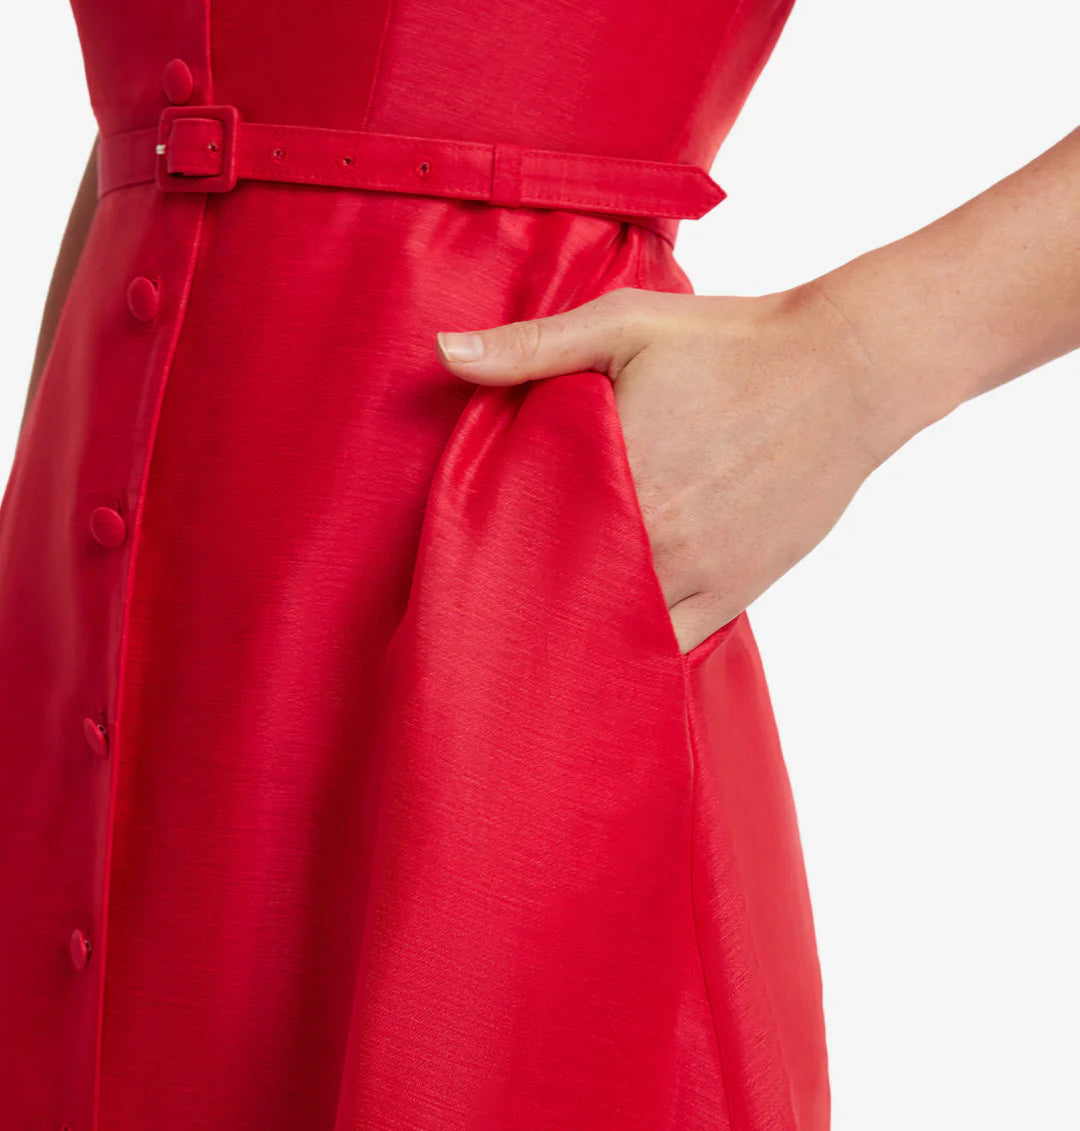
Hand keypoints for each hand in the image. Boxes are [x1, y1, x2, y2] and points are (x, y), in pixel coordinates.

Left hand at [435, 282, 913, 654]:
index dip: (491, 554)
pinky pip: (670, 643)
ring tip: (540, 635)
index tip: (464, 562)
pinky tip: (607, 643)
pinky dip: (636, 647)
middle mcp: (652, 534)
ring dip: (579, 627)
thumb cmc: (732, 342)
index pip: (522, 536)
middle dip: (528, 599)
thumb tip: (445, 351)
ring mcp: (696, 571)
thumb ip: (531, 347)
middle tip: (491, 609)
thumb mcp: (625, 323)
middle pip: (562, 591)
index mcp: (612, 471)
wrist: (845, 372)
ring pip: (614, 627)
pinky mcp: (734, 591)